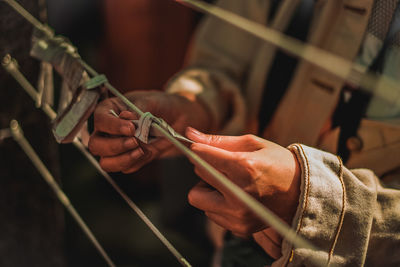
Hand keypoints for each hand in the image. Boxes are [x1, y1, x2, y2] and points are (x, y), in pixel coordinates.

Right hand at [88, 90, 209, 172]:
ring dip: (123, 159)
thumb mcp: (151, 100)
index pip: (100, 119)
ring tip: (141, 150)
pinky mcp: (128, 159)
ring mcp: (116, 147)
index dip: (113, 126)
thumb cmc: (159, 104)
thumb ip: (138, 109)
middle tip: (135, 141)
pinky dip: (137, 162)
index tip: (130, 128)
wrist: (176, 118)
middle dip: (115, 146)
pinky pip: (126, 168)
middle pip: (96, 145)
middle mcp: (108, 130)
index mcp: (109, 110)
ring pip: (107, 162)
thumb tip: (127, 117)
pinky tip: (149, 151)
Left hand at [185, 128, 300, 236]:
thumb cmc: (278, 163)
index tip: (200, 148)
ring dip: (208, 188)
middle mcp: (239, 194)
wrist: (301, 193)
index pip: (202, 156)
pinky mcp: (238, 228)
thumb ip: (218, 140)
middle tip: (224, 166)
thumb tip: (189, 134)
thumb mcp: (252, 144)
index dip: (199, 150)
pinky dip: (217, 203)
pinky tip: (236, 197)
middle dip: (206, 167)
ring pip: (198, 197)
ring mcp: (238, 214)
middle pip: (198, 175)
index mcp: (244, 168)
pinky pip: (210, 213)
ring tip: (230, 184)